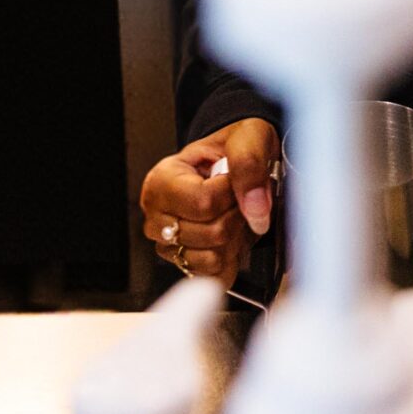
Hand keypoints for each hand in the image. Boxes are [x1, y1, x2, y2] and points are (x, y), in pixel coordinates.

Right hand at [140, 117, 279, 284]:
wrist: (236, 161)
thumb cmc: (234, 146)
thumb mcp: (247, 138)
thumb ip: (249, 164)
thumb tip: (254, 207)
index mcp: (162, 180)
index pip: (204, 202)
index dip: (232, 195)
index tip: (236, 181)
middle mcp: (158, 215)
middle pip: (211, 233)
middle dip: (238, 216)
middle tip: (239, 198)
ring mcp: (168, 243)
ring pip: (213, 258)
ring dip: (237, 238)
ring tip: (235, 215)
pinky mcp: (185, 263)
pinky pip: (215, 275)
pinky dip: (233, 259)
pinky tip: (233, 236)